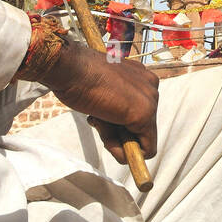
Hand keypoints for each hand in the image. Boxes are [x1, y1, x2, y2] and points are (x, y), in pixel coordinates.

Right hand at [43, 42, 159, 162]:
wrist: (71, 67)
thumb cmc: (78, 78)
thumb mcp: (100, 94)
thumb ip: (113, 110)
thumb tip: (118, 135)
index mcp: (140, 78)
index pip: (136, 112)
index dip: (117, 124)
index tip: (100, 117)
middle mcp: (150, 86)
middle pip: (140, 126)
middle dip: (118, 133)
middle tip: (96, 119)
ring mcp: (150, 100)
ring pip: (141, 139)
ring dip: (117, 141)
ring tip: (97, 119)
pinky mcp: (144, 114)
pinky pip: (144, 148)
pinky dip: (125, 153)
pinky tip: (106, 135)